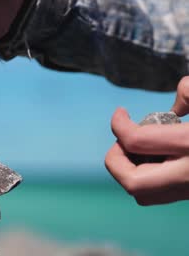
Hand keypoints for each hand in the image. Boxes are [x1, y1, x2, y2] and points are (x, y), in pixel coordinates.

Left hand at [105, 76, 188, 205]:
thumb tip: (176, 98)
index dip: (118, 124)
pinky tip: (157, 157)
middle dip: (116, 160)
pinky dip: (146, 177)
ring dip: (129, 170)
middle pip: (133, 183)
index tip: (120, 113)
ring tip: (140, 148)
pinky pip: (158, 194)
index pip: (137, 140)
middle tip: (123, 140)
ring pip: (143, 194)